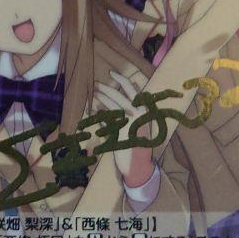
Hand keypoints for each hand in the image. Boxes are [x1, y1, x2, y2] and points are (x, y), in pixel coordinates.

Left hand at [95, 70, 154, 188]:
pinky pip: (104, 118)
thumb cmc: (139, 144)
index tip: (111, 73)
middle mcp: (136, 113)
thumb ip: (134, 109)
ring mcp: (126, 122)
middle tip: (96, 84)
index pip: (132, 88)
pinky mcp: (117, 131)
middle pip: (118, 95)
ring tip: (94, 94)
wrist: (138, 164)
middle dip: (105, 88)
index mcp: (144, 109)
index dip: (121, 79)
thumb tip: (127, 91)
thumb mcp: (141, 124)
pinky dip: (98, 112)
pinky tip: (93, 109)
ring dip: (101, 98)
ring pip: (110, 105)